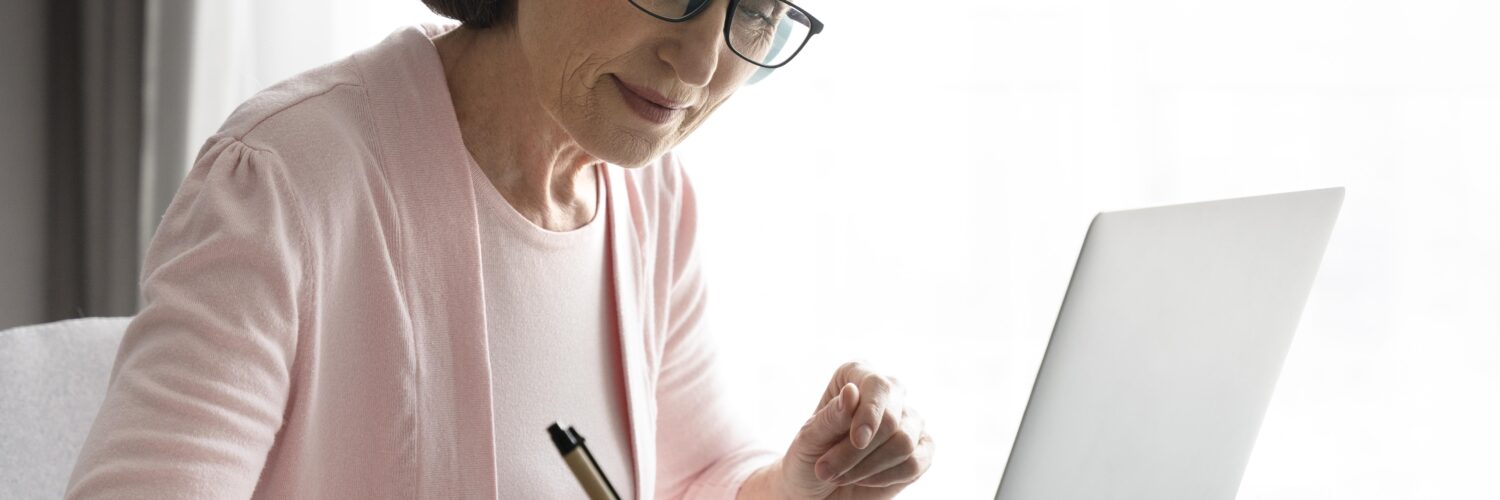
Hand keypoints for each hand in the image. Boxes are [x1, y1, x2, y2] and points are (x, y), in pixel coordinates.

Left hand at [775, 362, 933, 498]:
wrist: (817, 491)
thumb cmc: (809, 457)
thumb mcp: (809, 438)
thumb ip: (831, 417)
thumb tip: (852, 393)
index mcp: (857, 375)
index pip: (877, 385)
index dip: (870, 413)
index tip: (857, 441)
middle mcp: (888, 392)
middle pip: (891, 419)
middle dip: (858, 452)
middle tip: (827, 471)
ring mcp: (908, 419)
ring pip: (904, 442)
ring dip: (869, 467)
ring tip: (838, 477)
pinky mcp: (921, 448)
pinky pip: (916, 462)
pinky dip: (887, 477)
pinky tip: (865, 480)